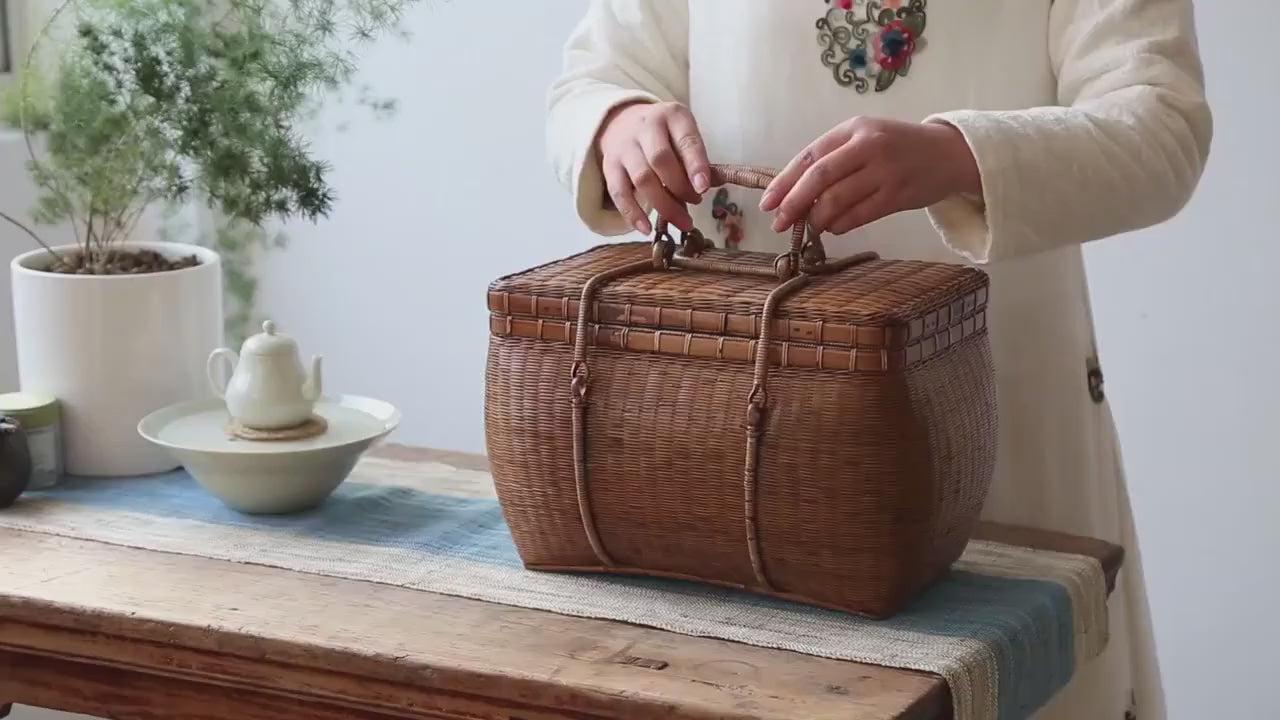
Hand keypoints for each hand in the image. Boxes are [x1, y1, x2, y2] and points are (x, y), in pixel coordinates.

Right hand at [596, 101, 711, 234]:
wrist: (623, 122)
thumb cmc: (664, 135)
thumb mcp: (683, 134)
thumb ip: (694, 158)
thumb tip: (704, 188)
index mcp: (672, 115)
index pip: (685, 140)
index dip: (695, 165)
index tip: (703, 188)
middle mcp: (646, 127)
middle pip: (660, 160)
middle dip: (679, 188)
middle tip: (695, 203)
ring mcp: (625, 146)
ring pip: (641, 178)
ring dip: (663, 204)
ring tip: (681, 221)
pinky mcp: (609, 165)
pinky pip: (619, 192)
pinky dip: (632, 213)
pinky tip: (646, 228)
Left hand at [759, 117, 980, 235]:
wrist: (949, 153)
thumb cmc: (898, 147)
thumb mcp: (865, 138)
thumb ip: (833, 158)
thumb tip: (793, 193)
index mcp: (853, 129)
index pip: (809, 156)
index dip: (784, 182)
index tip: (767, 203)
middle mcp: (868, 146)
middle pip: (819, 178)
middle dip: (793, 203)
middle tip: (779, 223)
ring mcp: (884, 171)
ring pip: (837, 200)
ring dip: (816, 219)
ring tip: (809, 228)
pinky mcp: (898, 194)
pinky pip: (859, 215)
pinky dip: (840, 225)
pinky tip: (833, 229)